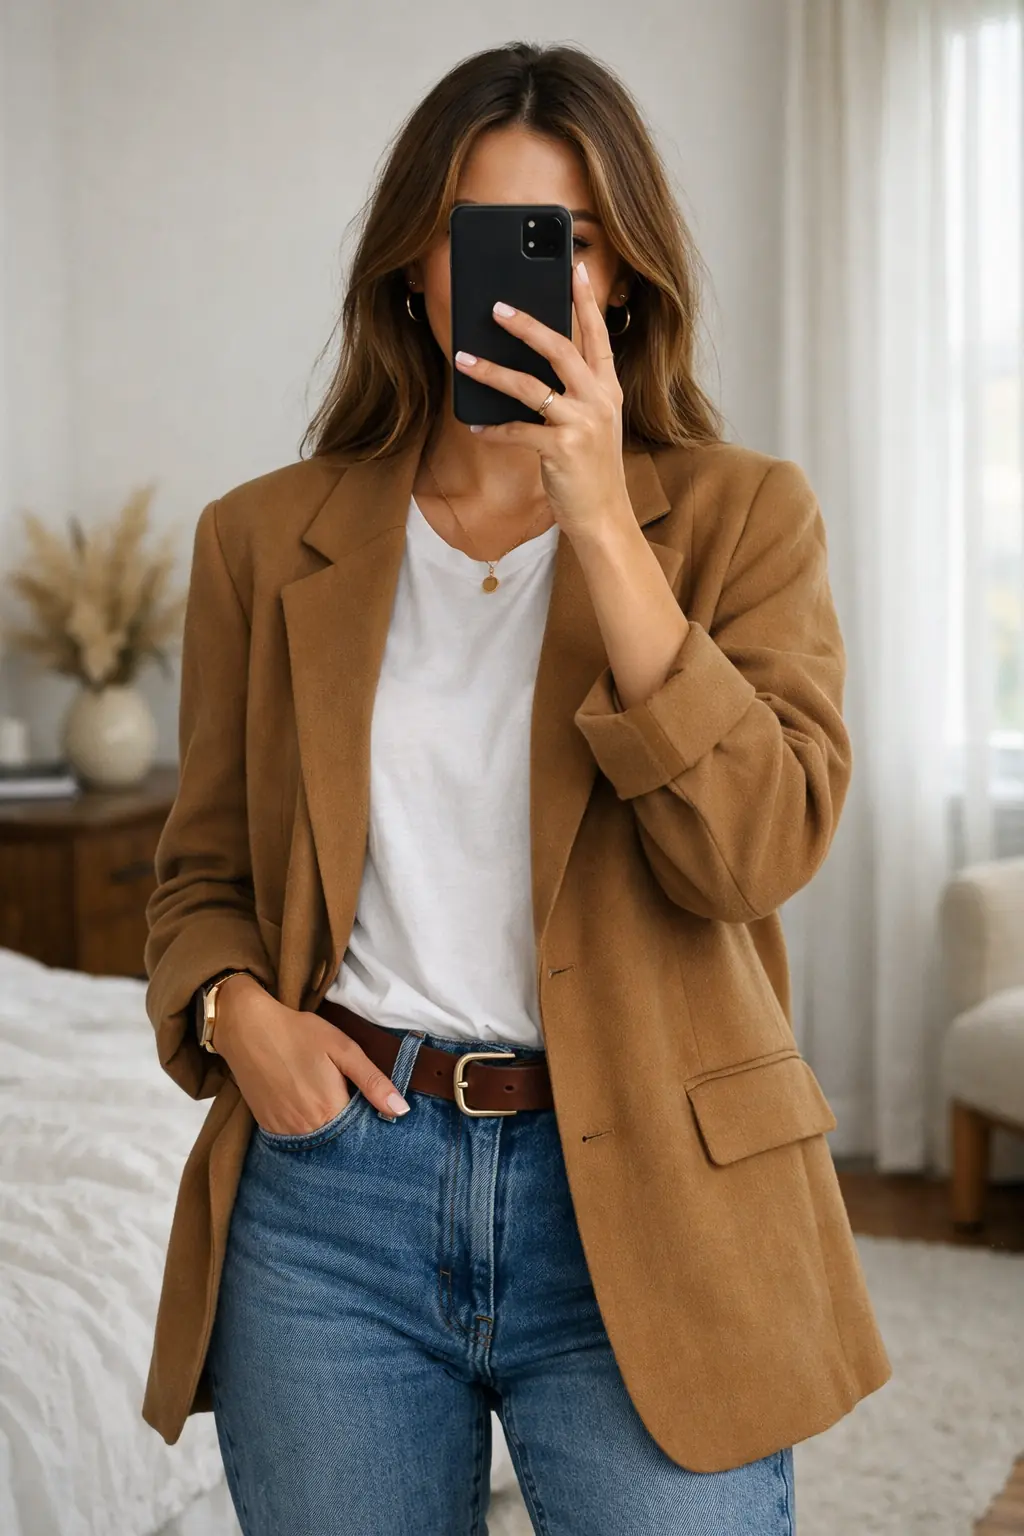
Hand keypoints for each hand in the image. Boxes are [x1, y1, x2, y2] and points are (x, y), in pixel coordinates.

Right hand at [212, 973, 409, 1130]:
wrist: (248, 1028)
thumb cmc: (299, 1033)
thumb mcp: (343, 1049)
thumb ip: (373, 1081)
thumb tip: (401, 1111)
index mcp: (330, 1110)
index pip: (361, 1131)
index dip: (369, 1120)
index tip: (372, 1108)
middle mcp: (307, 1129)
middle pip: (339, 1139)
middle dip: (348, 1127)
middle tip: (345, 1097)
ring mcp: (284, 1131)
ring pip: (317, 1142)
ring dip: (327, 1129)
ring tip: (325, 1100)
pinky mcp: (267, 1127)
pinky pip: (294, 1138)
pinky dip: (305, 1127)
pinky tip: (306, 1105)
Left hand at [452, 260, 632, 542]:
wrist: (604, 519)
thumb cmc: (592, 472)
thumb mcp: (592, 426)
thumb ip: (574, 395)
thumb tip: (532, 367)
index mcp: (608, 390)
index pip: (598, 336)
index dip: (586, 301)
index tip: (575, 267)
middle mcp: (599, 400)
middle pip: (560, 348)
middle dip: (526, 324)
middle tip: (497, 307)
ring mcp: (581, 424)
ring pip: (529, 385)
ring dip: (491, 371)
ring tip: (463, 359)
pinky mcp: (561, 450)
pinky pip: (517, 431)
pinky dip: (493, 429)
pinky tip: (474, 425)